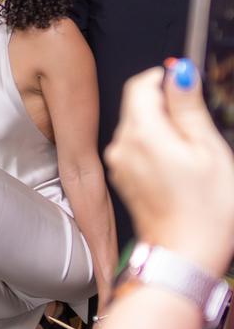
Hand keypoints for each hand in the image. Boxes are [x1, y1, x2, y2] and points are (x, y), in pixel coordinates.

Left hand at [105, 59, 233, 274]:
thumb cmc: (205, 210)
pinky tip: (178, 169)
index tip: (186, 86)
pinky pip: (135, 149)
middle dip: (166, 107)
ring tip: (192, 154)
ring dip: (161, 129)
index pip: (140, 85)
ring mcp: (119, 163)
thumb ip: (188, 108)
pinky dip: (155, 148)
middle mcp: (121, 144)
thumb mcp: (208, 150)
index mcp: (142, 132)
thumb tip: (180, 73)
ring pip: (137, 128)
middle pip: (137, 106)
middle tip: (197, 128)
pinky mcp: (123, 178)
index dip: (164, 79)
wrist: (184, 256)